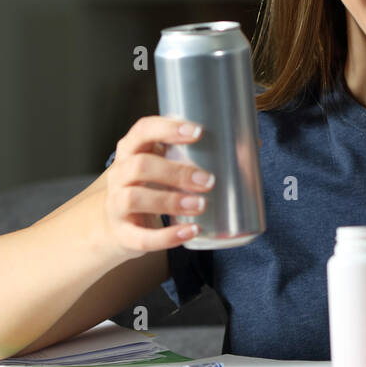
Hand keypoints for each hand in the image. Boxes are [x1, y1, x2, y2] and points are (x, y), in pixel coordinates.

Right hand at [101, 115, 215, 256]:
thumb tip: (251, 145)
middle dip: (176, 172)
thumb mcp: (161, 166)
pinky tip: (192, 231)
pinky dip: (168, 237)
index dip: (167, 129)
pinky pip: (142, 237)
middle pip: (140, 166)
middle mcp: (119, 175)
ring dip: (171, 201)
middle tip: (208, 180)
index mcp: (131, 150)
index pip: (143, 130)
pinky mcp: (123, 234)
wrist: (114, 225)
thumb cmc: (148, 187)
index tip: (197, 132)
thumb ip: (194, 155)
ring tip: (201, 204)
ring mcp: (116, 205)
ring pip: (135, 198)